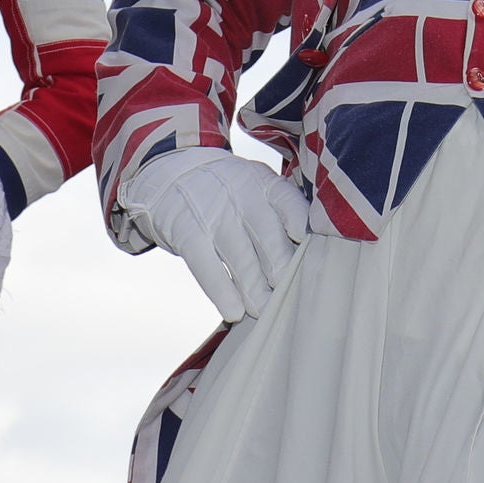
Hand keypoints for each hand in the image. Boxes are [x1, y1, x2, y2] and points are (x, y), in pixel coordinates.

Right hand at [121, 149, 311, 322]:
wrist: (169, 171)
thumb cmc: (225, 190)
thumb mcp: (253, 186)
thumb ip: (280, 212)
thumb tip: (309, 253)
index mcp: (263, 182)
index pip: (290, 203)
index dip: (303, 228)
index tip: (314, 252)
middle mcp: (241, 194)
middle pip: (268, 236)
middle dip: (283, 270)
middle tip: (292, 296)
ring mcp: (212, 212)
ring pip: (240, 257)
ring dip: (255, 289)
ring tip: (265, 311)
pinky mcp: (186, 231)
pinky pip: (206, 265)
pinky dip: (221, 291)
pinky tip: (233, 311)